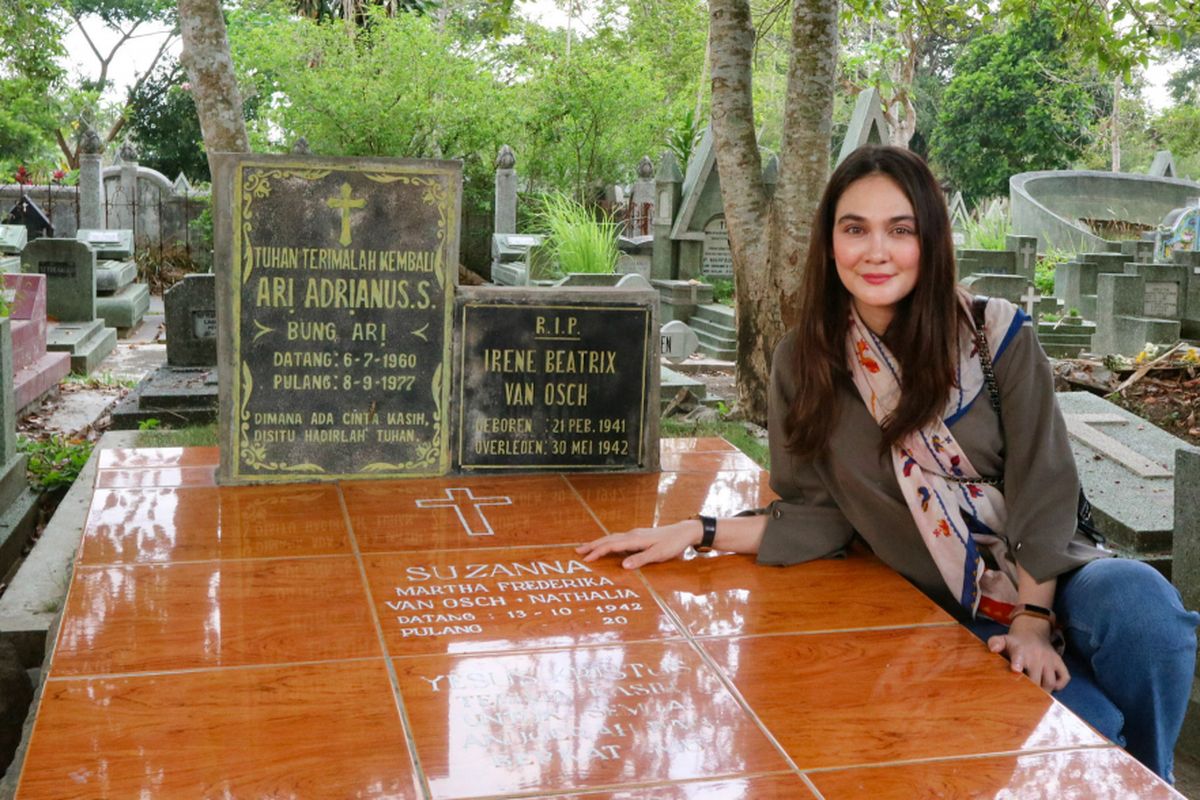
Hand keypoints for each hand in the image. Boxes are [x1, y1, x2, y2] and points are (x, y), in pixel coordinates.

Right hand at [575, 520, 700, 568]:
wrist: (683, 532)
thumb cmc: (672, 544)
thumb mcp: (658, 554)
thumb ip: (641, 560)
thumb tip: (623, 566)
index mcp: (635, 539)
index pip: (611, 545)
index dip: (598, 552)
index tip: (585, 559)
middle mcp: (632, 535)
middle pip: (608, 539)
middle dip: (593, 545)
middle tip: (578, 551)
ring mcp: (635, 534)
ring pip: (612, 538)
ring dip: (599, 543)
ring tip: (587, 548)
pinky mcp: (639, 536)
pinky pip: (618, 539)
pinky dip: (608, 543)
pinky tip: (607, 546)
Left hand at [987, 616, 1069, 691]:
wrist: (1032, 633)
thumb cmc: (1014, 643)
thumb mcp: (1003, 640)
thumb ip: (995, 643)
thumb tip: (992, 649)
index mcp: (1021, 650)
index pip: (1020, 656)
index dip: (1018, 663)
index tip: (1015, 670)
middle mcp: (1037, 656)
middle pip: (1036, 678)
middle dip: (1030, 689)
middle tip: (1022, 700)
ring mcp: (1049, 660)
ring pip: (1050, 681)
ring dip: (1044, 692)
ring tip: (1035, 699)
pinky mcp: (1059, 663)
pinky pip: (1065, 677)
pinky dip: (1060, 685)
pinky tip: (1051, 687)